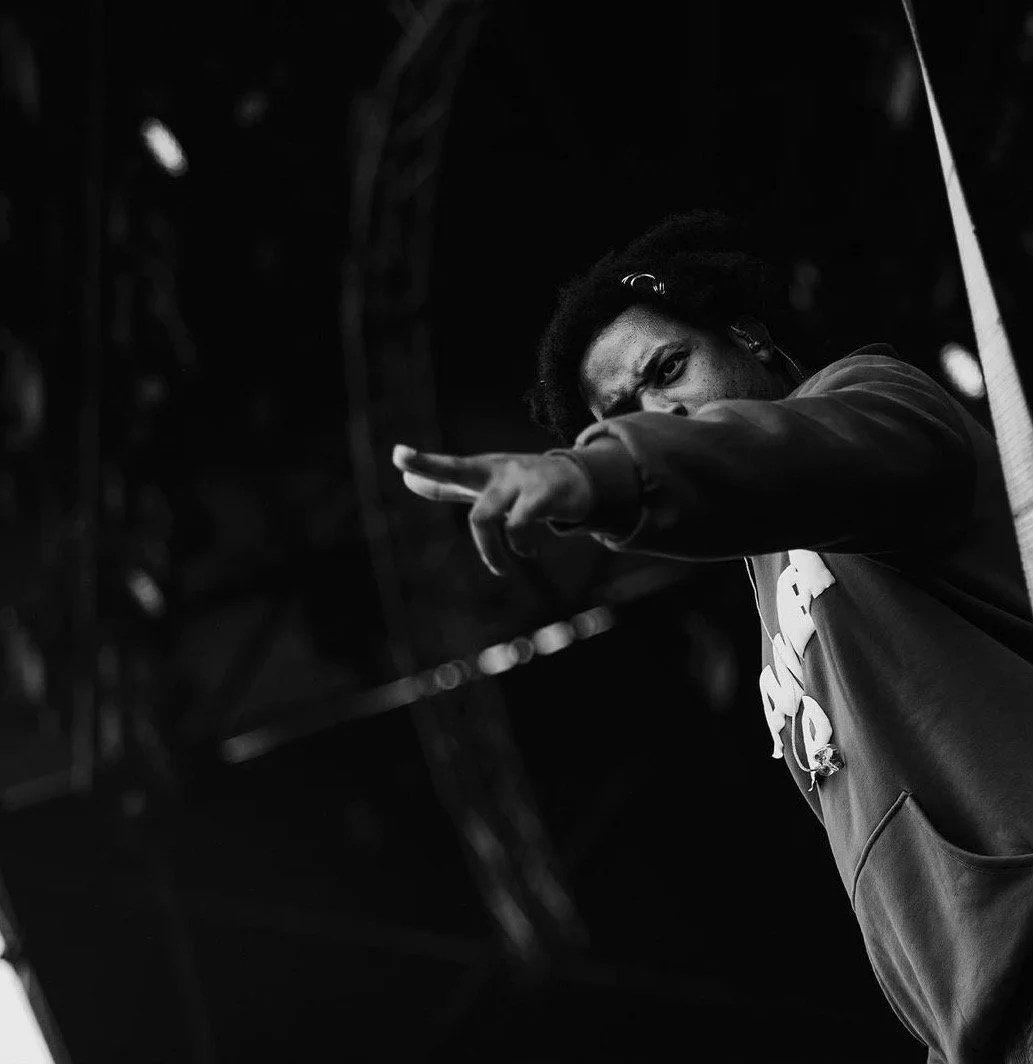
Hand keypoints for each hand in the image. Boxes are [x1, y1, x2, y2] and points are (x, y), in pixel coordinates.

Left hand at [392, 443, 593, 575]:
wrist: (577, 480)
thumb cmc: (520, 484)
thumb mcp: (483, 484)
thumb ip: (446, 484)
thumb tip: (405, 481)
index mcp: (480, 470)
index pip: (449, 467)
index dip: (422, 462)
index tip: (397, 454)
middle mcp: (496, 471)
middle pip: (458, 470)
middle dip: (429, 464)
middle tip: (400, 456)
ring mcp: (518, 481)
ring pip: (483, 516)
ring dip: (488, 551)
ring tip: (500, 569)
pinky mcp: (542, 495)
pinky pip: (518, 525)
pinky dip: (519, 545)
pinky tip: (527, 550)